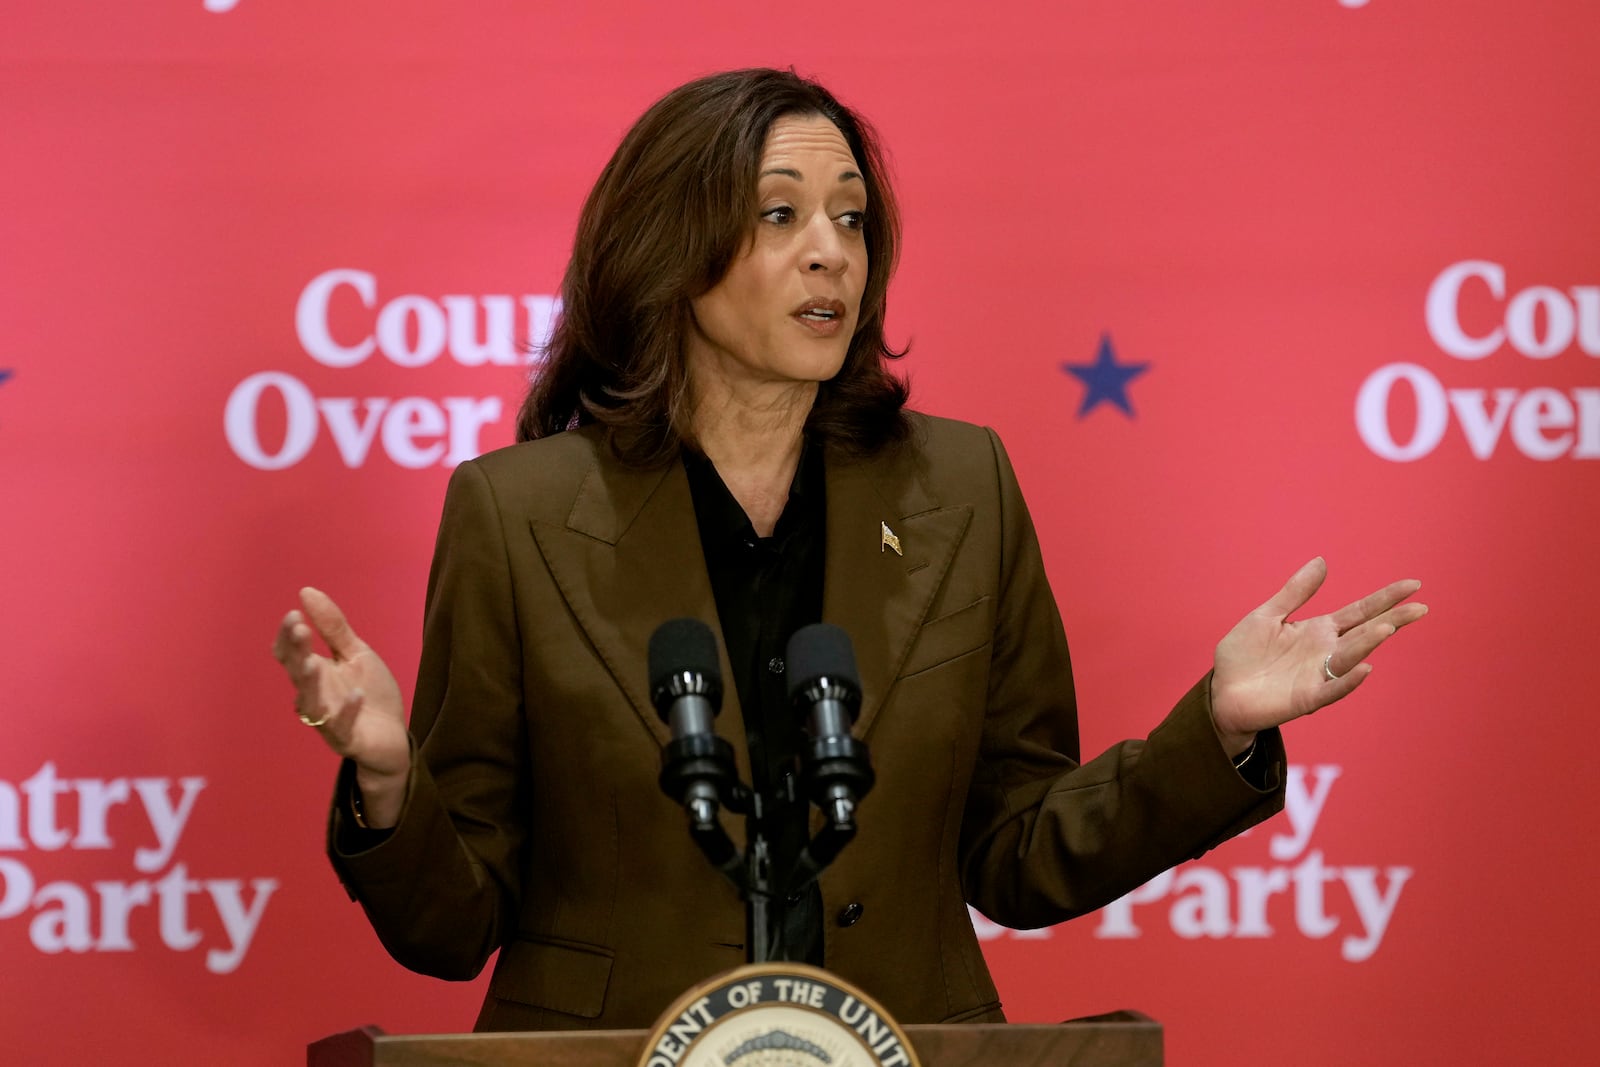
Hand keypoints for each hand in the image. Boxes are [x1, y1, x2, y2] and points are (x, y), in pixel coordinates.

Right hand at [271, 587, 409, 824]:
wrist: (392, 735)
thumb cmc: (370, 692)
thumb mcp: (356, 653)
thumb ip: (333, 627)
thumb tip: (306, 591)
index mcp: (315, 672)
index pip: (289, 653)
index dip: (288, 636)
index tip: (294, 614)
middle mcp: (314, 695)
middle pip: (297, 673)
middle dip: (297, 653)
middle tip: (300, 630)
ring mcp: (327, 719)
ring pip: (310, 703)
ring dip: (310, 683)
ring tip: (313, 662)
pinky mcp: (346, 739)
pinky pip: (341, 727)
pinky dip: (347, 712)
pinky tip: (356, 695)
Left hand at [1210, 558, 1426, 749]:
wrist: (1222, 691)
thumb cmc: (1244, 655)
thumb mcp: (1267, 615)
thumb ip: (1295, 592)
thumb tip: (1322, 561)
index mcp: (1318, 631)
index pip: (1359, 611)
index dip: (1385, 599)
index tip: (1413, 585)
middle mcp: (1325, 652)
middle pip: (1365, 633)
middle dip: (1393, 619)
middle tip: (1421, 606)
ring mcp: (1318, 676)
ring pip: (1351, 658)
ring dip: (1369, 643)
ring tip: (1388, 626)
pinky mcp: (1305, 699)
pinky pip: (1331, 690)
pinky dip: (1348, 681)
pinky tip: (1364, 668)